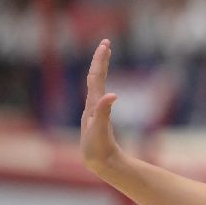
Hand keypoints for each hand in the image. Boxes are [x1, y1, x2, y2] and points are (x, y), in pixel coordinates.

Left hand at [80, 39, 120, 173]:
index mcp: (93, 104)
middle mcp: (92, 104)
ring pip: (97, 83)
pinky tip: (106, 83)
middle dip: (100, 59)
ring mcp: (96, 109)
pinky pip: (101, 92)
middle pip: (95, 76)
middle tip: (106, 43)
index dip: (100, 60)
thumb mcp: (100, 130)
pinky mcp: (100, 115)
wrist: (96, 161)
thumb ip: (104, 111)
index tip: (106, 44)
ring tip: (106, 55)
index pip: (96, 77)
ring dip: (101, 68)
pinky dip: (103, 82)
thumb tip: (112, 94)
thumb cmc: (96, 147)